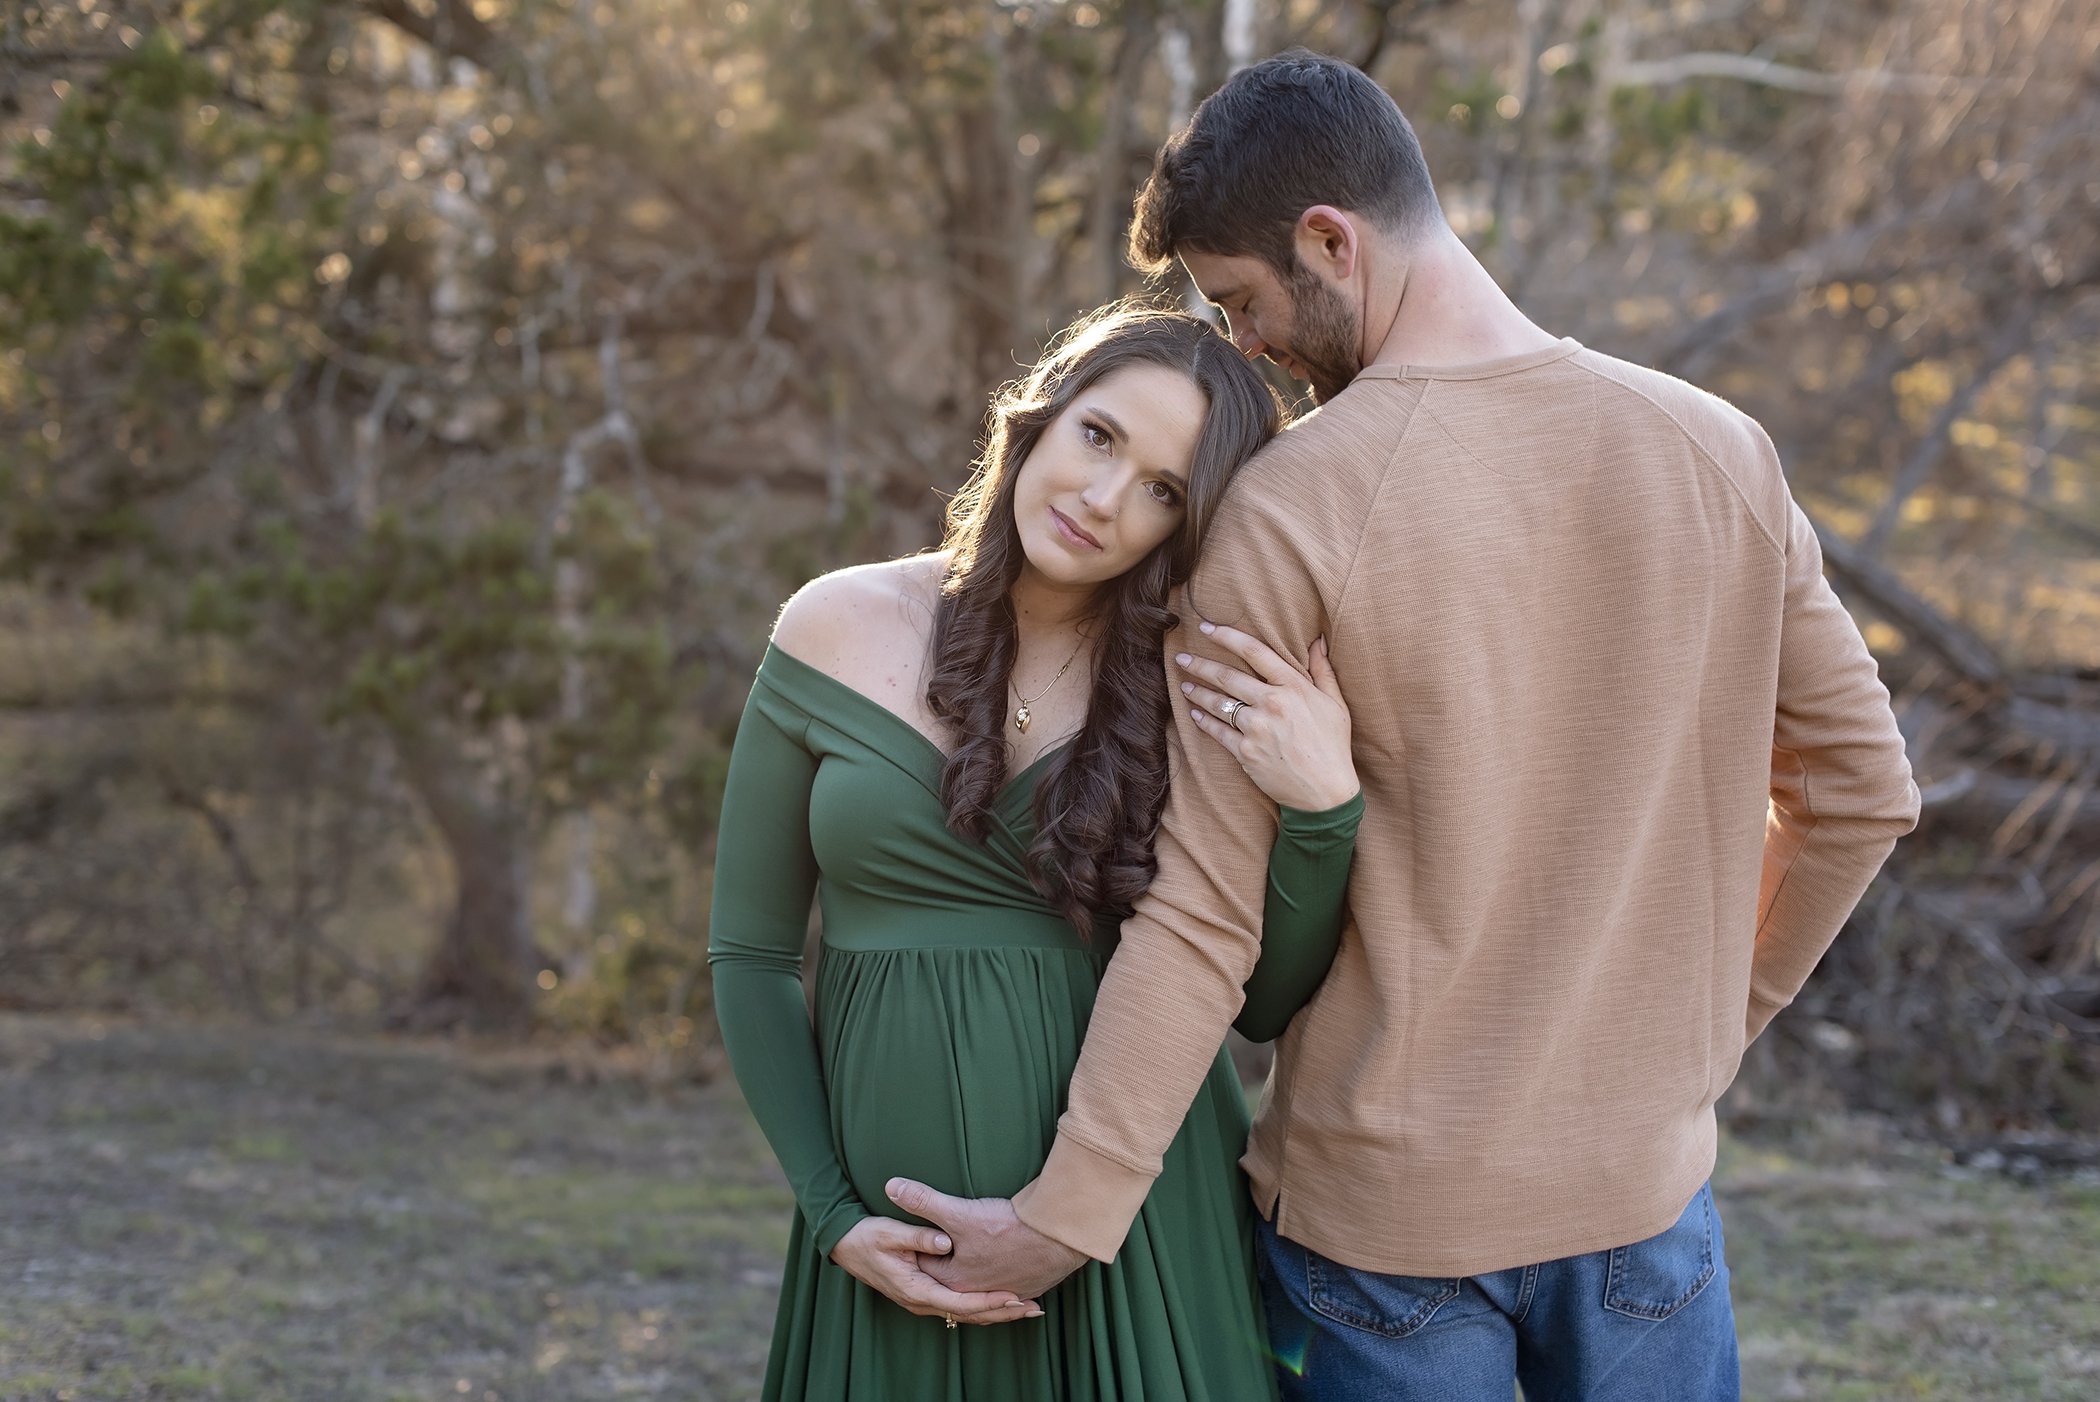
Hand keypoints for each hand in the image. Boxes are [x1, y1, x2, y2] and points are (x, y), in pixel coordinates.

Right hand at [827, 1216, 1043, 1325]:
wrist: (847, 1246)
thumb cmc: (867, 1238)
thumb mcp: (889, 1232)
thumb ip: (919, 1236)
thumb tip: (945, 1241)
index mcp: (916, 1290)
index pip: (959, 1303)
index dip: (988, 1301)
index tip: (1014, 1296)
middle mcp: (922, 1302)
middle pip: (969, 1315)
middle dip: (1002, 1312)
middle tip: (1034, 1308)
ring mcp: (924, 1301)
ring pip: (967, 1314)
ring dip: (998, 1312)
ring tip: (1029, 1308)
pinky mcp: (927, 1295)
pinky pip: (961, 1307)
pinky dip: (984, 1307)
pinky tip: (1003, 1302)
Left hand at [887, 1177, 1087, 1300]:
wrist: (1058, 1235)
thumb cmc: (1007, 1227)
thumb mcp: (958, 1212)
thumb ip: (923, 1201)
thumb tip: (890, 1187)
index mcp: (956, 1282)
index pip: (926, 1266)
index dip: (918, 1247)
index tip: (914, 1232)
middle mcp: (979, 1293)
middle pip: (953, 1277)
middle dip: (944, 1260)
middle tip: (938, 1243)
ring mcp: (1008, 1293)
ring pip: (983, 1284)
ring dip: (976, 1274)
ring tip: (970, 1259)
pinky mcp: (1031, 1286)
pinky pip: (1009, 1286)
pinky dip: (1003, 1277)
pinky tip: (1005, 1266)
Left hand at [1177, 624, 1358, 811]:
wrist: (1326, 793)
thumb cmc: (1333, 746)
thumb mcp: (1335, 704)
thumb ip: (1322, 670)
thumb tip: (1317, 641)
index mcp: (1294, 687)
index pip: (1255, 652)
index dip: (1227, 636)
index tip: (1206, 627)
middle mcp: (1272, 704)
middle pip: (1227, 676)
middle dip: (1200, 665)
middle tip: (1181, 658)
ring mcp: (1256, 729)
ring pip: (1218, 703)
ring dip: (1197, 692)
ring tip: (1184, 684)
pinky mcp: (1245, 752)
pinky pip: (1218, 732)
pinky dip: (1204, 721)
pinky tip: (1194, 714)